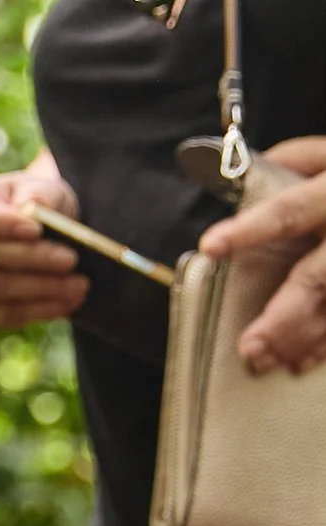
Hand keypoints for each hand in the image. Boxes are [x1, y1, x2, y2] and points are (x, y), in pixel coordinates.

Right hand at [0, 159, 88, 326]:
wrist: (45, 229)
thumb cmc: (41, 203)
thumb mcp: (46, 187)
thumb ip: (39, 192)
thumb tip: (32, 207)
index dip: (1, 223)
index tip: (36, 230)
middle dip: (32, 258)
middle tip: (71, 260)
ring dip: (39, 288)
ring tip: (79, 285)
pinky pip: (4, 314)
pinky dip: (39, 310)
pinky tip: (69, 302)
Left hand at [203, 134, 325, 372]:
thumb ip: (288, 163)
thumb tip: (239, 181)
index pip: (289, 210)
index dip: (250, 229)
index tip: (211, 247)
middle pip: (318, 279)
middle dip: (283, 318)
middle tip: (250, 347)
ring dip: (302, 341)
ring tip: (265, 362)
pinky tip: (300, 362)